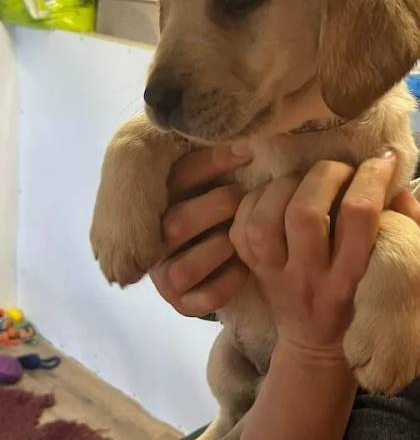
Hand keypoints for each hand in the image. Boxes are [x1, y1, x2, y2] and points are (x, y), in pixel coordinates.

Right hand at [149, 145, 251, 316]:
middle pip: (177, 223)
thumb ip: (211, 152)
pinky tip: (245, 266)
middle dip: (219, 205)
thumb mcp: (211, 170)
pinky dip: (229, 282)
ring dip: (221, 246)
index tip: (248, 152)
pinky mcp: (182, 302)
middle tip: (244, 197)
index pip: (174, 178)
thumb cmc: (219, 201)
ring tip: (242, 235)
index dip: (213, 163)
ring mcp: (164, 273)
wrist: (224, 261)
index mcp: (153, 201)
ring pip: (184, 267)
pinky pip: (203, 299)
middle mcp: (152, 239)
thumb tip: (245, 136)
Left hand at [230, 151, 419, 359]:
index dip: (371, 178)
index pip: (358, 217)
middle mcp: (309, 278)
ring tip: (306, 180)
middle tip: (341, 169)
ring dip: (287, 184)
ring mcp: (273, 275)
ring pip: (266, 218)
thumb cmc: (363, 298)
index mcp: (350, 279)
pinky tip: (279, 195)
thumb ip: (407, 225)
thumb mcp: (400, 269)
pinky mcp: (250, 269)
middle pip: (305, 213)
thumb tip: (397, 181)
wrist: (315, 343)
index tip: (382, 161)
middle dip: (326, 175)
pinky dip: (257, 199)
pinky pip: (242, 225)